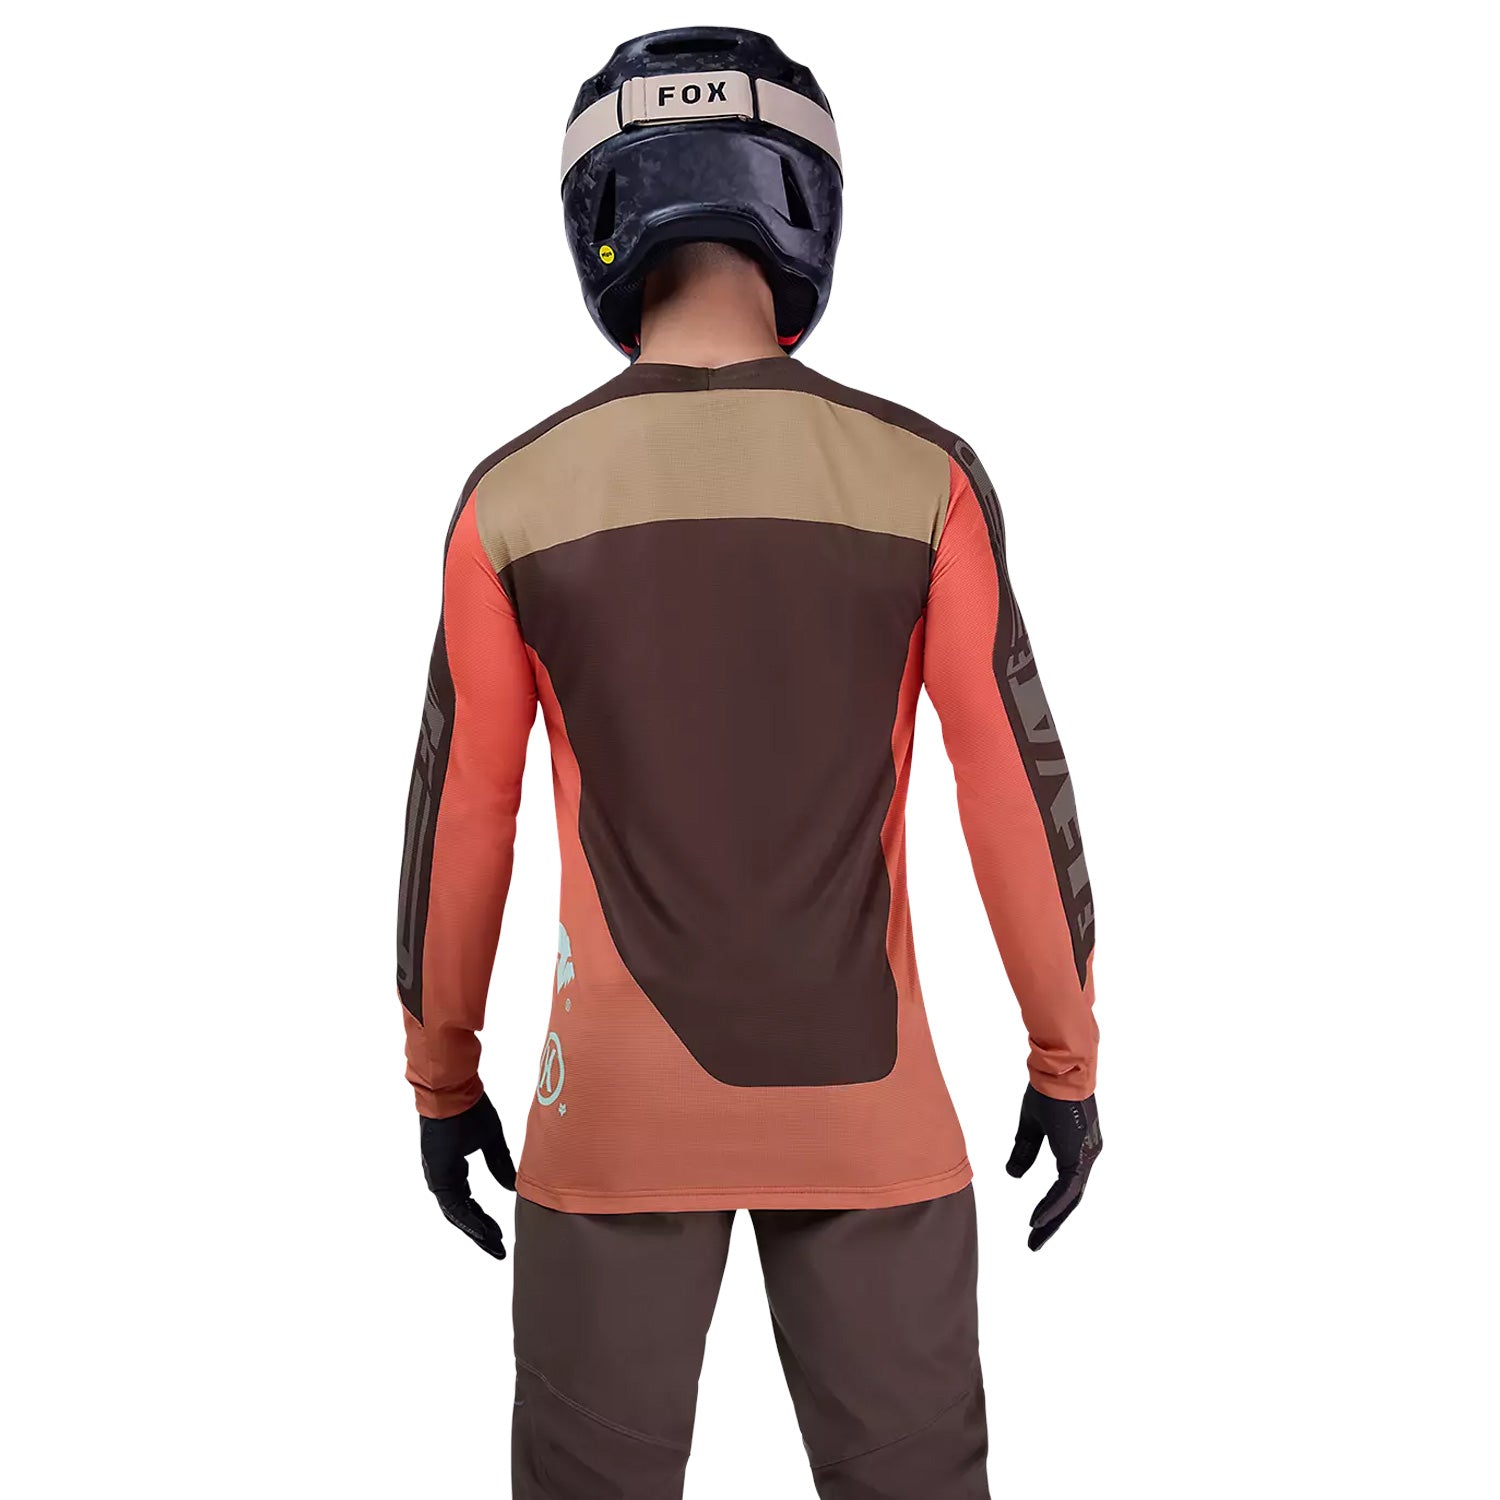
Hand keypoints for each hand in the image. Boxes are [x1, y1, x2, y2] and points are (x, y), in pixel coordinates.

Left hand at [419, 1092, 516, 1258]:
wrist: (451, 1090)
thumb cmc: (469, 1108)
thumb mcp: (491, 1139)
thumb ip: (499, 1164)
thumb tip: (510, 1187)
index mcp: (453, 1169)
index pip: (468, 1203)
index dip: (483, 1220)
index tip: (499, 1235)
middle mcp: (443, 1177)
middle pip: (462, 1213)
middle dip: (481, 1232)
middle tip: (498, 1249)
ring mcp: (438, 1177)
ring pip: (457, 1214)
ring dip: (476, 1230)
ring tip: (494, 1246)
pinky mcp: (437, 1174)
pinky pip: (452, 1205)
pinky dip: (468, 1220)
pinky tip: (482, 1232)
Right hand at [1005, 1084, 1101, 1250]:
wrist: (1058, 1068)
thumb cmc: (1047, 1089)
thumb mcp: (1031, 1125)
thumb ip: (1025, 1150)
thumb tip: (1013, 1175)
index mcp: (1077, 1148)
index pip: (1066, 1188)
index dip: (1050, 1207)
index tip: (1033, 1225)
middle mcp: (1088, 1155)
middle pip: (1071, 1199)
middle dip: (1052, 1223)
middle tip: (1034, 1243)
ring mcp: (1086, 1155)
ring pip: (1070, 1198)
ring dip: (1052, 1220)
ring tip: (1034, 1240)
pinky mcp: (1079, 1154)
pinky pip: (1067, 1188)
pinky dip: (1052, 1206)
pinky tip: (1037, 1220)